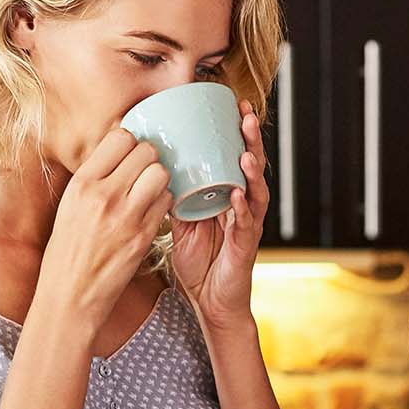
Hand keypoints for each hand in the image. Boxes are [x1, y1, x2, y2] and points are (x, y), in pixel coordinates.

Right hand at [39, 128, 171, 317]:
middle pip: (147, 151)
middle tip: (143, 175)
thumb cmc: (67, 251)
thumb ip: (94, 179)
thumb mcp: (69, 206)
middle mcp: (103, 195)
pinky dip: (164, 203)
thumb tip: (120, 154)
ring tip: (149, 192)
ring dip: (159, 180)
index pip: (120, 138)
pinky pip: (167, 202)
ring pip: (161, 174)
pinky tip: (152, 212)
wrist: (70, 294)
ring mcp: (125, 216)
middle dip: (149, 160)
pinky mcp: (143, 236)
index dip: (130, 144)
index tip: (129, 157)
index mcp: (81, 184)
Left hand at [169, 99, 269, 328]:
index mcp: (228, 196)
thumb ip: (175, 198)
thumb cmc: (200, 264)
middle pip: (252, 165)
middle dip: (251, 139)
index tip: (233, 105)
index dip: (237, 133)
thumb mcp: (182, 224)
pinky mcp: (246, 246)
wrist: (211, 303)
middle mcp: (243, 206)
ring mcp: (248, 225)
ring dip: (252, 168)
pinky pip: (247, 223)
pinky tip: (238, 192)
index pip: (236, 157)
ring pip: (256, 190)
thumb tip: (152, 171)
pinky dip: (243, 207)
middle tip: (246, 113)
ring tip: (247, 150)